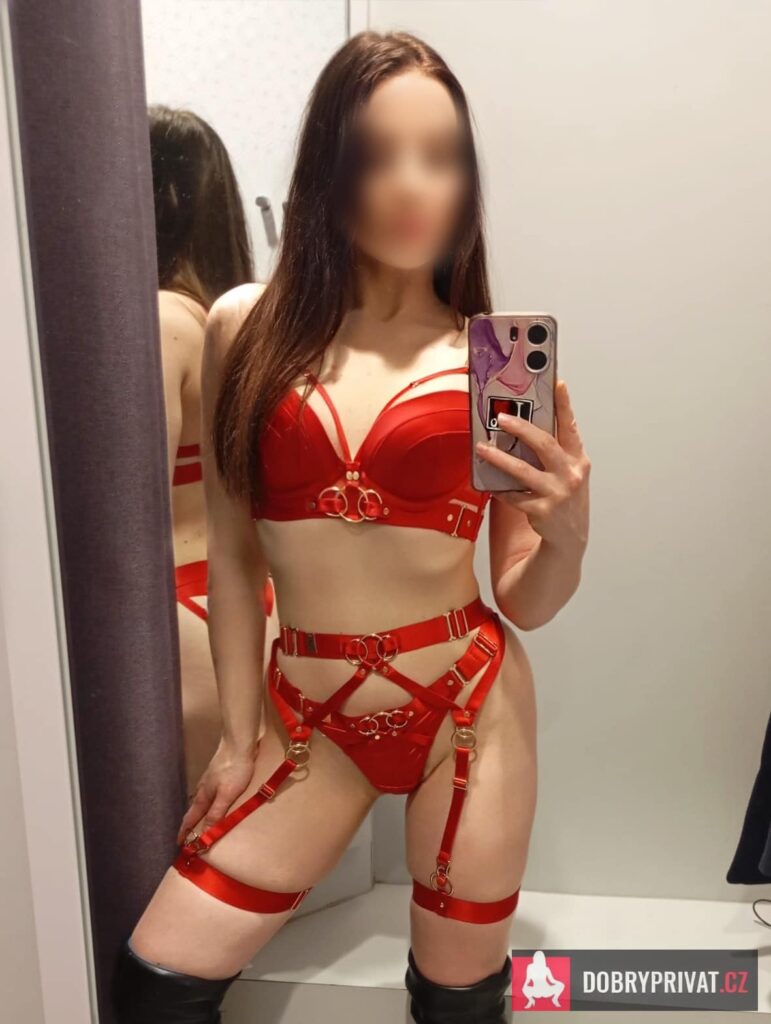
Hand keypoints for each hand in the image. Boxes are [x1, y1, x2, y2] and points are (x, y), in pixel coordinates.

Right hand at [176, 736, 258, 845]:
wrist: (238, 744)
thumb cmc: (234, 770)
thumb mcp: (226, 794)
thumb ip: (216, 813)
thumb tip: (203, 834)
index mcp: (203, 797)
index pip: (190, 819)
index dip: (185, 832)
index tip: (179, 845)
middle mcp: (203, 789)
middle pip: (194, 811)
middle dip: (190, 825)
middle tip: (188, 838)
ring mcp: (209, 780)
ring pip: (201, 802)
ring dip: (198, 814)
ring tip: (199, 823)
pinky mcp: (217, 774)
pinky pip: (209, 794)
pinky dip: (207, 804)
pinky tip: (212, 802)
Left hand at [476, 378, 589, 552]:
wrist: (570, 538)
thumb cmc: (565, 497)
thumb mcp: (568, 471)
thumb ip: (554, 451)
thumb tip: (523, 425)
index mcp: (578, 460)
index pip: (570, 427)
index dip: (564, 405)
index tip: (557, 383)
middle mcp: (571, 475)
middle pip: (544, 444)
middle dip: (521, 428)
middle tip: (501, 418)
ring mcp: (557, 494)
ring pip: (523, 471)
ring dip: (499, 458)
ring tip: (482, 448)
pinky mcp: (542, 512)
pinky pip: (514, 496)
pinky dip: (499, 489)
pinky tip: (489, 483)